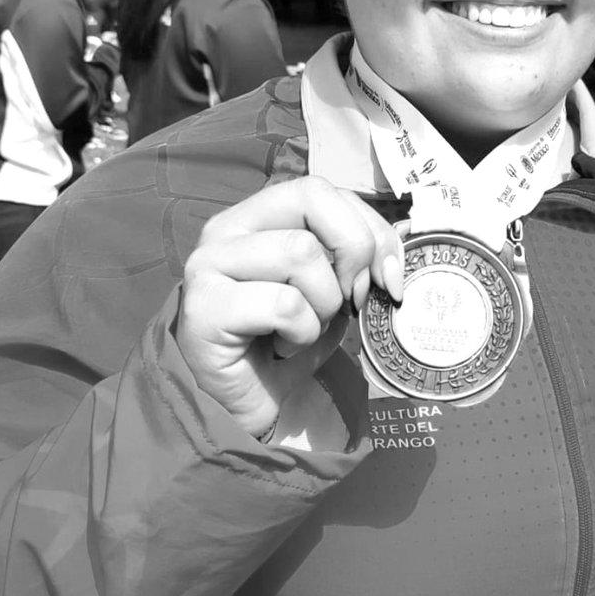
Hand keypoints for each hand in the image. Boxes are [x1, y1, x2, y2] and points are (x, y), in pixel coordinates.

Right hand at [176, 177, 403, 436]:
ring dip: (324, 304)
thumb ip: (352, 260)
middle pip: (311, 198)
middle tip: (353, 299)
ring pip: (301, 252)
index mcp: (256, 216)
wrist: (242, 406)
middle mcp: (226, 228)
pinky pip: (285, 305)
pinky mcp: (203, 306)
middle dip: (354, 250)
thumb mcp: (330, 291)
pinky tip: (282, 349)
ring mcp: (208, 263)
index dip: (369, 227)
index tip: (389, 277)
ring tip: (304, 330)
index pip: (322, 189)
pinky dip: (301, 335)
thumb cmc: (286, 342)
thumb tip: (391, 259)